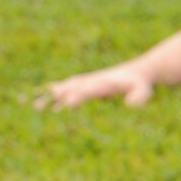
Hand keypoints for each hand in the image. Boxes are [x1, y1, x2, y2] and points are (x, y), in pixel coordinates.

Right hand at [41, 63, 155, 109]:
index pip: (88, 91)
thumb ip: (139, 97)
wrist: (135, 73)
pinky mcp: (86, 84)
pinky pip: (67, 88)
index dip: (78, 96)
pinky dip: (55, 92)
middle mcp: (91, 81)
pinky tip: (43, 100)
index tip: (68, 104)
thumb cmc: (140, 85)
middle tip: (42, 107)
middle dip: (58, 98)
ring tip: (36, 107)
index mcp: (103, 83)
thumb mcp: (144, 91)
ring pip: (65, 89)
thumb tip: (130, 105)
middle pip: (71, 89)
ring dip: (51, 97)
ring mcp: (87, 82)